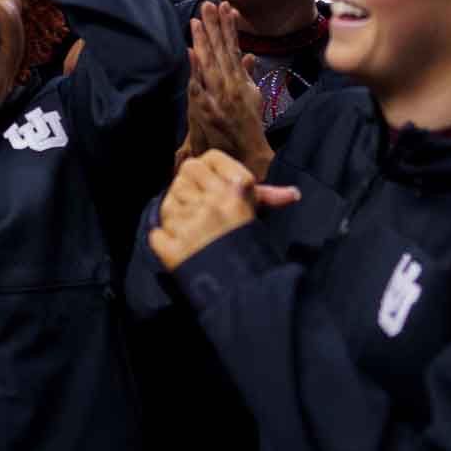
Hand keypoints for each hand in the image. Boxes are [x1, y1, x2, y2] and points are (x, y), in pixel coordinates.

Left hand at [147, 149, 299, 270]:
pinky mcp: (173, 249)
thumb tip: (293, 193)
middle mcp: (213, 205)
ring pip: (167, 203)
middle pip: (183, 175)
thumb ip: (267, 198)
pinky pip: (157, 233)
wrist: (244, 290)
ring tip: (194, 228)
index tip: (211, 184)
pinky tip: (181, 245)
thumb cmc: (249, 244)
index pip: (204, 160)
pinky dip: (164, 239)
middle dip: (189, 188)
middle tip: (200, 205)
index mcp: (236, 192)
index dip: (205, 170)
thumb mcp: (257, 216)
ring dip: (176, 214)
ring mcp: (191, 227)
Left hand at [183, 2, 273, 173]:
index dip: (229, 26)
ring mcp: (219, 96)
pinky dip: (194, 68)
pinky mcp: (208, 109)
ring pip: (209, 63)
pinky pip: (198, 86)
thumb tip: (248, 55)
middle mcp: (231, 84)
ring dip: (203, 40)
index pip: (233, 47)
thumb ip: (247, 74)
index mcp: (240, 80)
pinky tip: (190, 52)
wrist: (248, 152)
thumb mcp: (252, 96)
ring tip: (197, 20)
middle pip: (221, 50)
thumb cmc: (249, 125)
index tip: (225, 7)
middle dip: (215, 26)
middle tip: (209, 4)